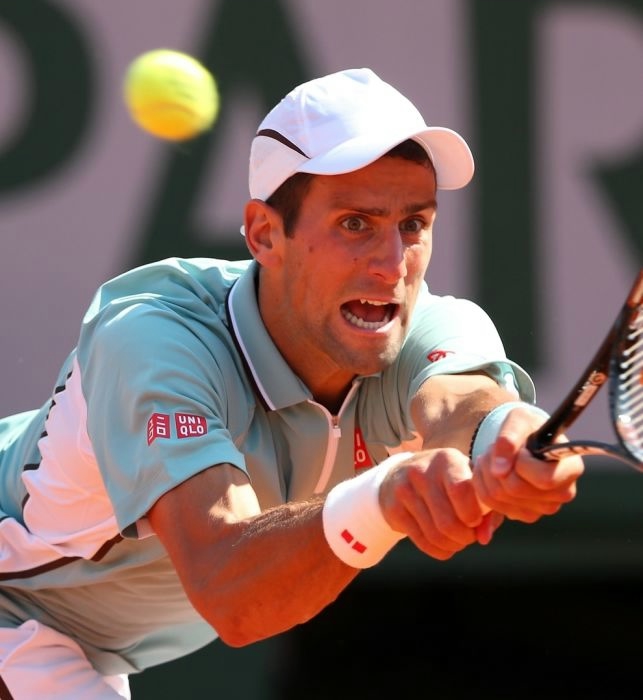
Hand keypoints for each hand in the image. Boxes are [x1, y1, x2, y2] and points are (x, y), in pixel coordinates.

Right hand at [378, 449, 501, 560]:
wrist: (400, 475)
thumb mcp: (468, 482)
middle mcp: (422, 471)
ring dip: (453, 545)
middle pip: (448, 521)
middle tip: (469, 536)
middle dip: (465, 537)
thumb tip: (484, 538)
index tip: (476, 520)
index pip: (461, 490)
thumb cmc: (447, 481)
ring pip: (435, 534)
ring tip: (458, 541)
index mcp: (446, 459)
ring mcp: (404, 489)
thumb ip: (486, 509)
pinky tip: (444, 544)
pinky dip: (439, 550)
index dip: (473, 513)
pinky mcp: (393, 508)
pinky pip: (422, 541)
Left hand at [471, 406, 584, 521]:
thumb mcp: (518, 419)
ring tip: (493, 457)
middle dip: (496, 464)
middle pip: (515, 489)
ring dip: (486, 472)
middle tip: (496, 448)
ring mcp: (544, 508)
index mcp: (571, 469)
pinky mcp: (524, 514)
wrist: (523, 440)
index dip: (522, 463)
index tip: (521, 450)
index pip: (544, 479)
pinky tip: (491, 470)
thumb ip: (509, 437)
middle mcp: (562, 493)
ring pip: (498, 497)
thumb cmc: (527, 427)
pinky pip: (490, 503)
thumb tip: (499, 470)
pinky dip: (483, 483)